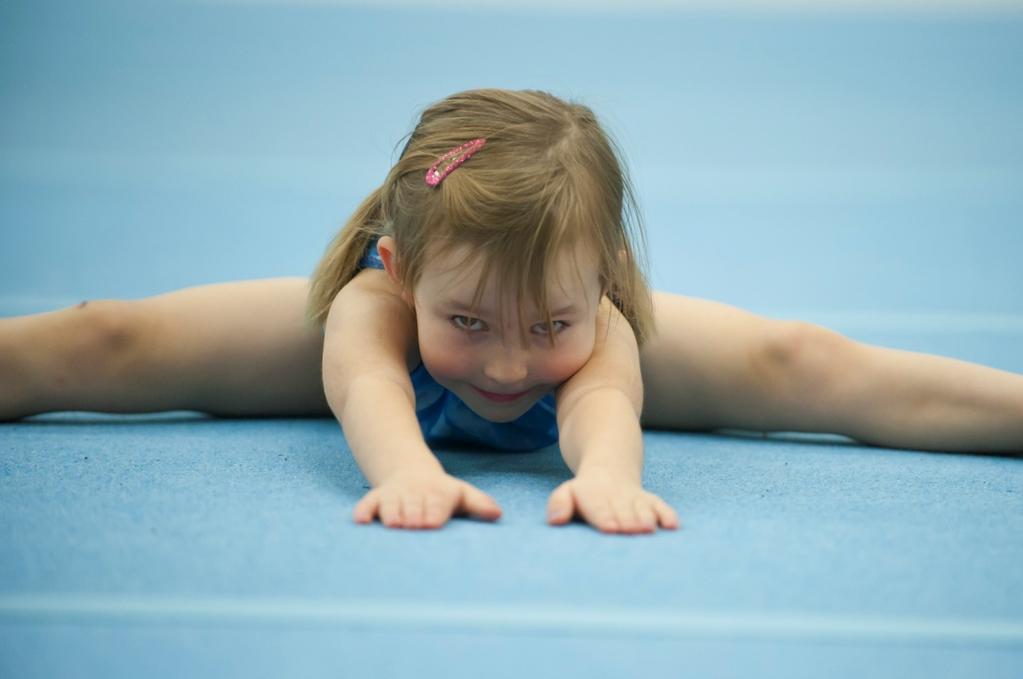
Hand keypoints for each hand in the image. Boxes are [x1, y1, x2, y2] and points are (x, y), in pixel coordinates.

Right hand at [353, 469, 501, 529]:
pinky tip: (362, 522)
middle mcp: (414, 494)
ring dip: (391, 515)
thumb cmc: (441, 492)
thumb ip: (479, 504)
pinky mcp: (376, 498)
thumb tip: (498, 514)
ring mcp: (394, 496)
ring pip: (390, 506)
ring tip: (393, 525)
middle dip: (412, 517)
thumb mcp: (461, 494)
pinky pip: (367, 504)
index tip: (432, 524)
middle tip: (414, 527)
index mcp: (437, 494)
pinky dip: (363, 512)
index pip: (435, 505)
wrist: (410, 471)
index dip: (433, 514)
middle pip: (412, 508)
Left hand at [546, 473, 679, 533]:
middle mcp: (616, 497)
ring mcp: (635, 499)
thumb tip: (554, 520)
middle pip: (623, 510)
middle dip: (627, 521)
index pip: (599, 508)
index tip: (610, 528)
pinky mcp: (650, 501)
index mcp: (593, 496)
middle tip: (632, 531)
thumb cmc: (584, 493)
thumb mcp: (567, 493)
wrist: (609, 468)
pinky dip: (667, 515)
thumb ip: (559, 504)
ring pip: (642, 507)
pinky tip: (672, 526)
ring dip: (646, 518)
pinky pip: (661, 506)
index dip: (605, 517)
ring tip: (649, 529)